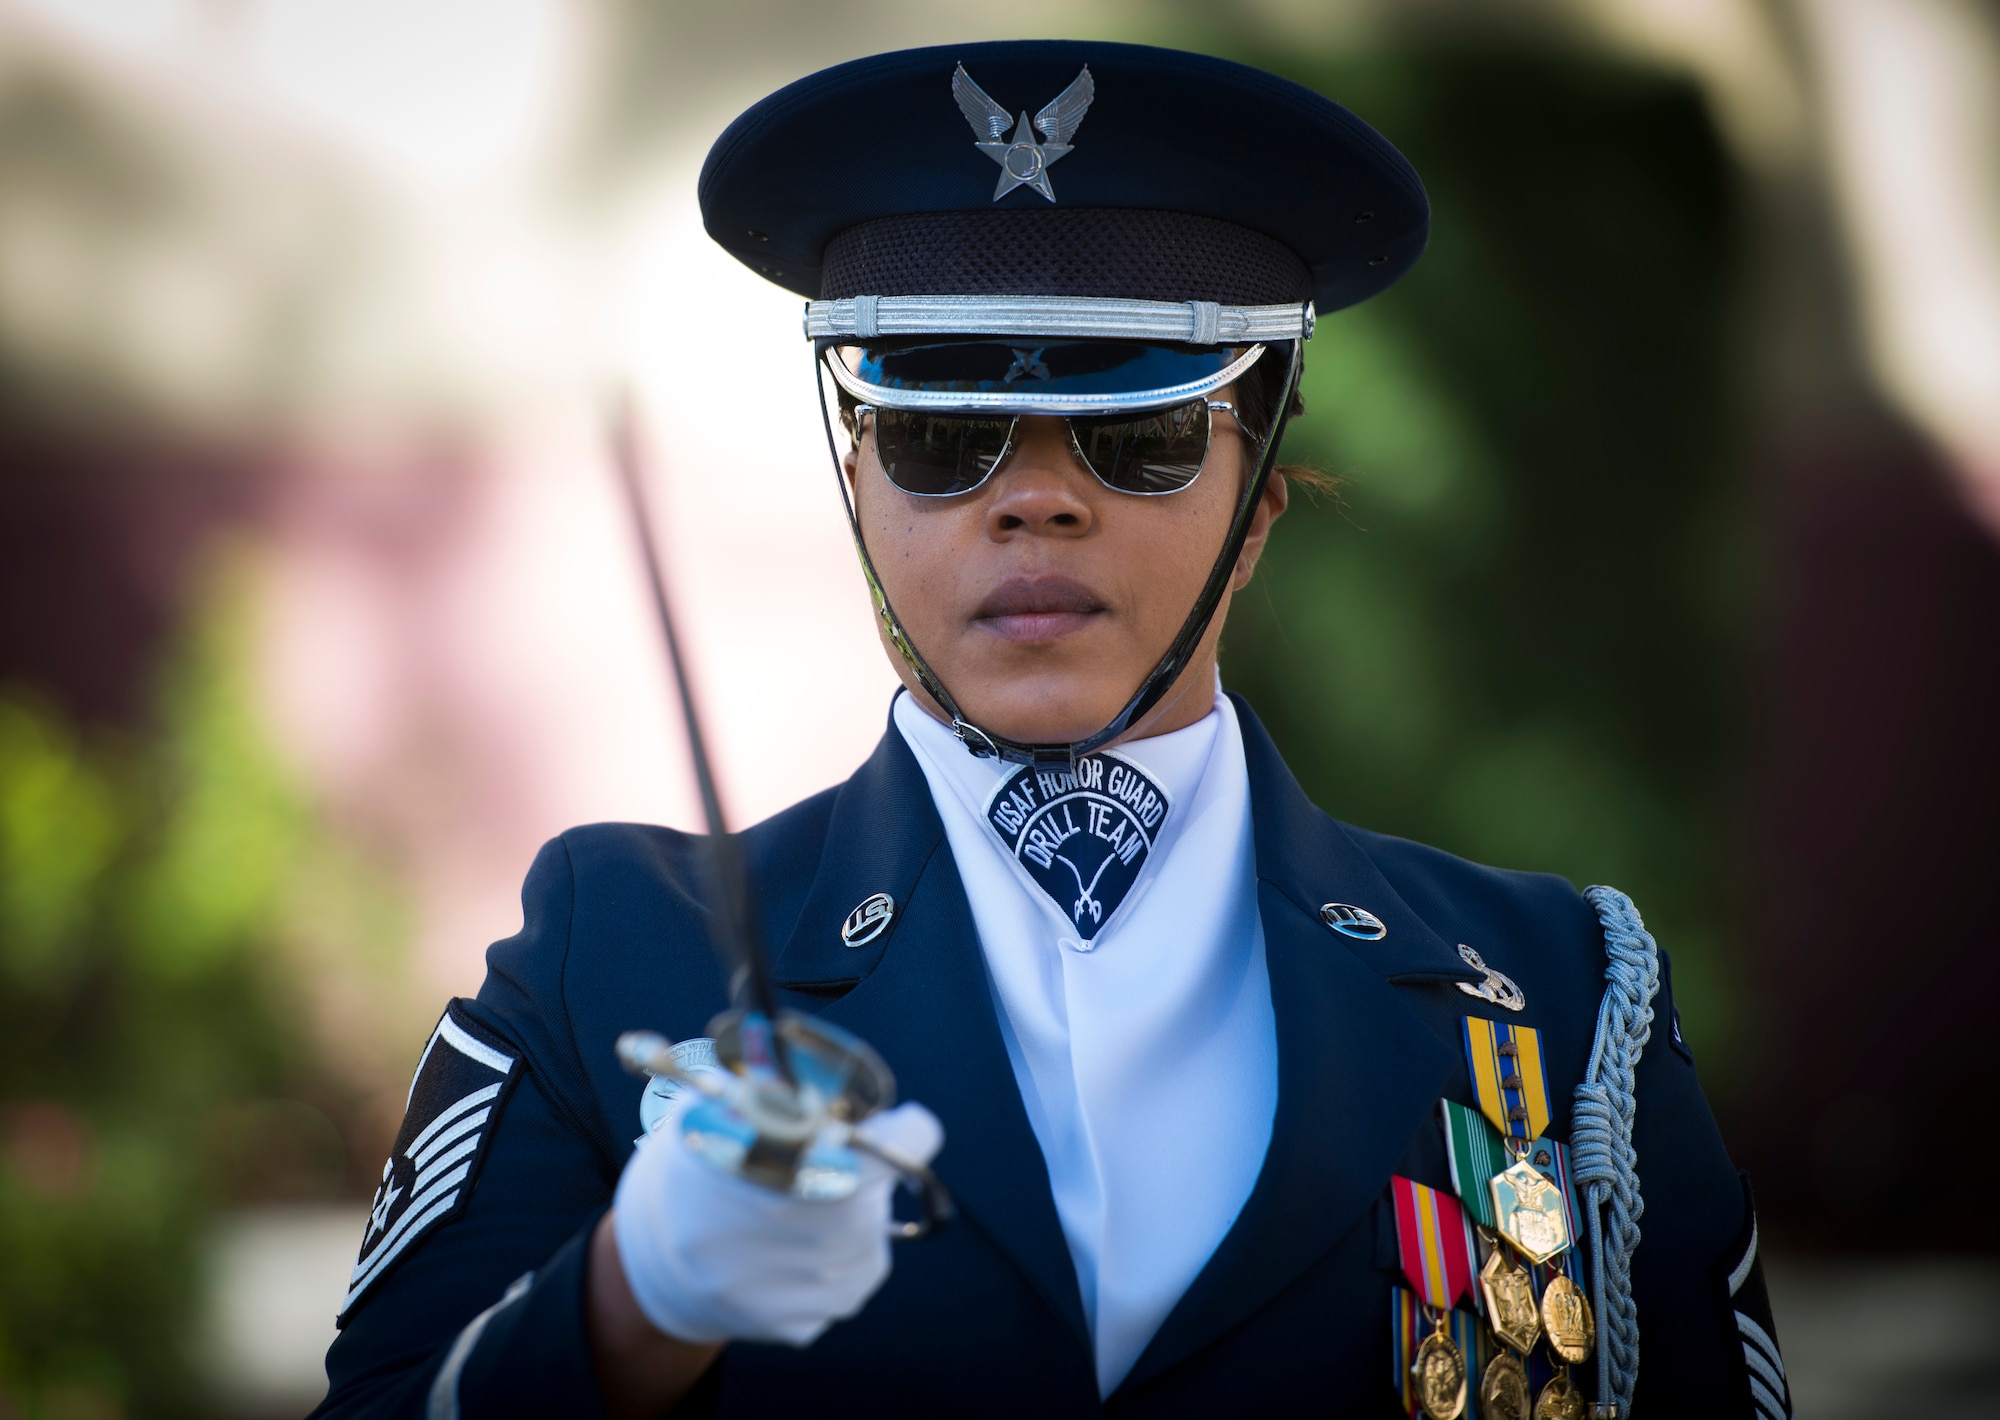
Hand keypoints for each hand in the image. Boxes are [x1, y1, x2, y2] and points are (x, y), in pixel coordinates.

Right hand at [611, 1099, 943, 1346]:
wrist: (646, 1263)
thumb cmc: (690, 1173)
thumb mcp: (716, 1113)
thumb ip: (783, 1094)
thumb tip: (845, 1082)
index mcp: (778, 1170)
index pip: (887, 1151)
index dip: (902, 1130)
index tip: (902, 1123)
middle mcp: (797, 1240)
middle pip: (875, 1197)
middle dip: (862, 1173)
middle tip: (826, 1160)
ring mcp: (799, 1291)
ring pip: (870, 1244)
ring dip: (852, 1219)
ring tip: (799, 1206)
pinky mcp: (797, 1326)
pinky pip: (850, 1284)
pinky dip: (835, 1262)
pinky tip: (791, 1247)